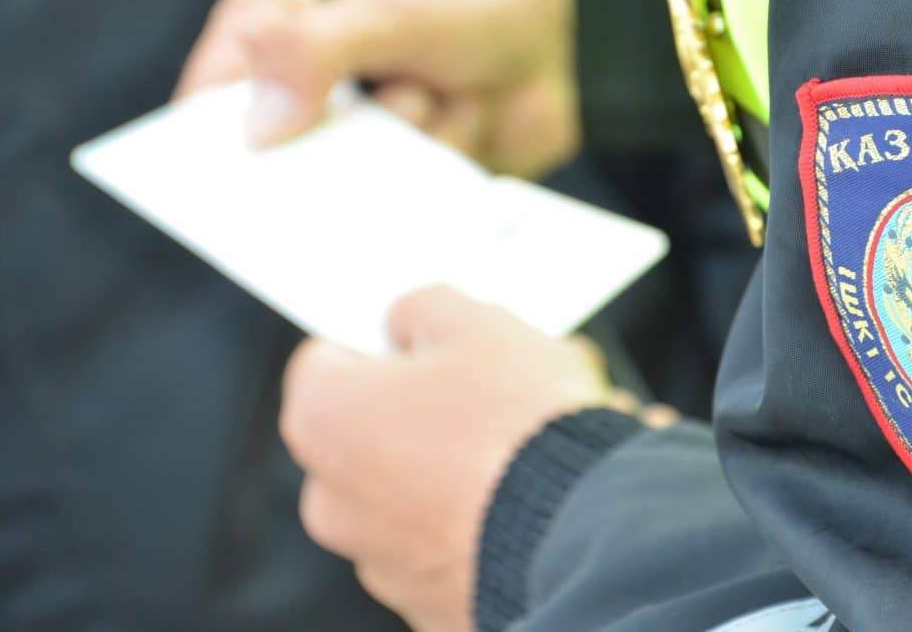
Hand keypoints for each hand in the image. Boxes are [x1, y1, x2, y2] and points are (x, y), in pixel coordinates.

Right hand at [175, 0, 578, 178]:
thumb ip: (313, 51)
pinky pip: (395, 205)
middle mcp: (316, 86)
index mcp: (287, 22)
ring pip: (343, 184)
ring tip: (436, 98)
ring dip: (395, 150)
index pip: (219, 85)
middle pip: (275, 153)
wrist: (571, 35)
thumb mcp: (388, 8)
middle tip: (346, 153)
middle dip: (317, 158)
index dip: (215, 133)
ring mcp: (364, 136)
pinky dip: (429, 176)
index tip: (227, 169)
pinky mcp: (406, 177)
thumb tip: (259, 127)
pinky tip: (457, 131)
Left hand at [279, 287, 672, 629]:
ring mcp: (384, 563)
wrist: (586, 537)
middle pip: (378, 431)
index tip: (424, 337)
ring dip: (467, 467)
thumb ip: (428, 309)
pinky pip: (458, 544)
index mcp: (325, 419)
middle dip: (433, 408)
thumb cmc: (523, 430)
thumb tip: (414, 321)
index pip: (327, 359)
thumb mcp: (479, 325)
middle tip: (499, 387)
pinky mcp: (433, 604)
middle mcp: (335, 503)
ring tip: (543, 445)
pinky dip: (491, 522)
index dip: (383, 340)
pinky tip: (547, 496)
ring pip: (422, 492)